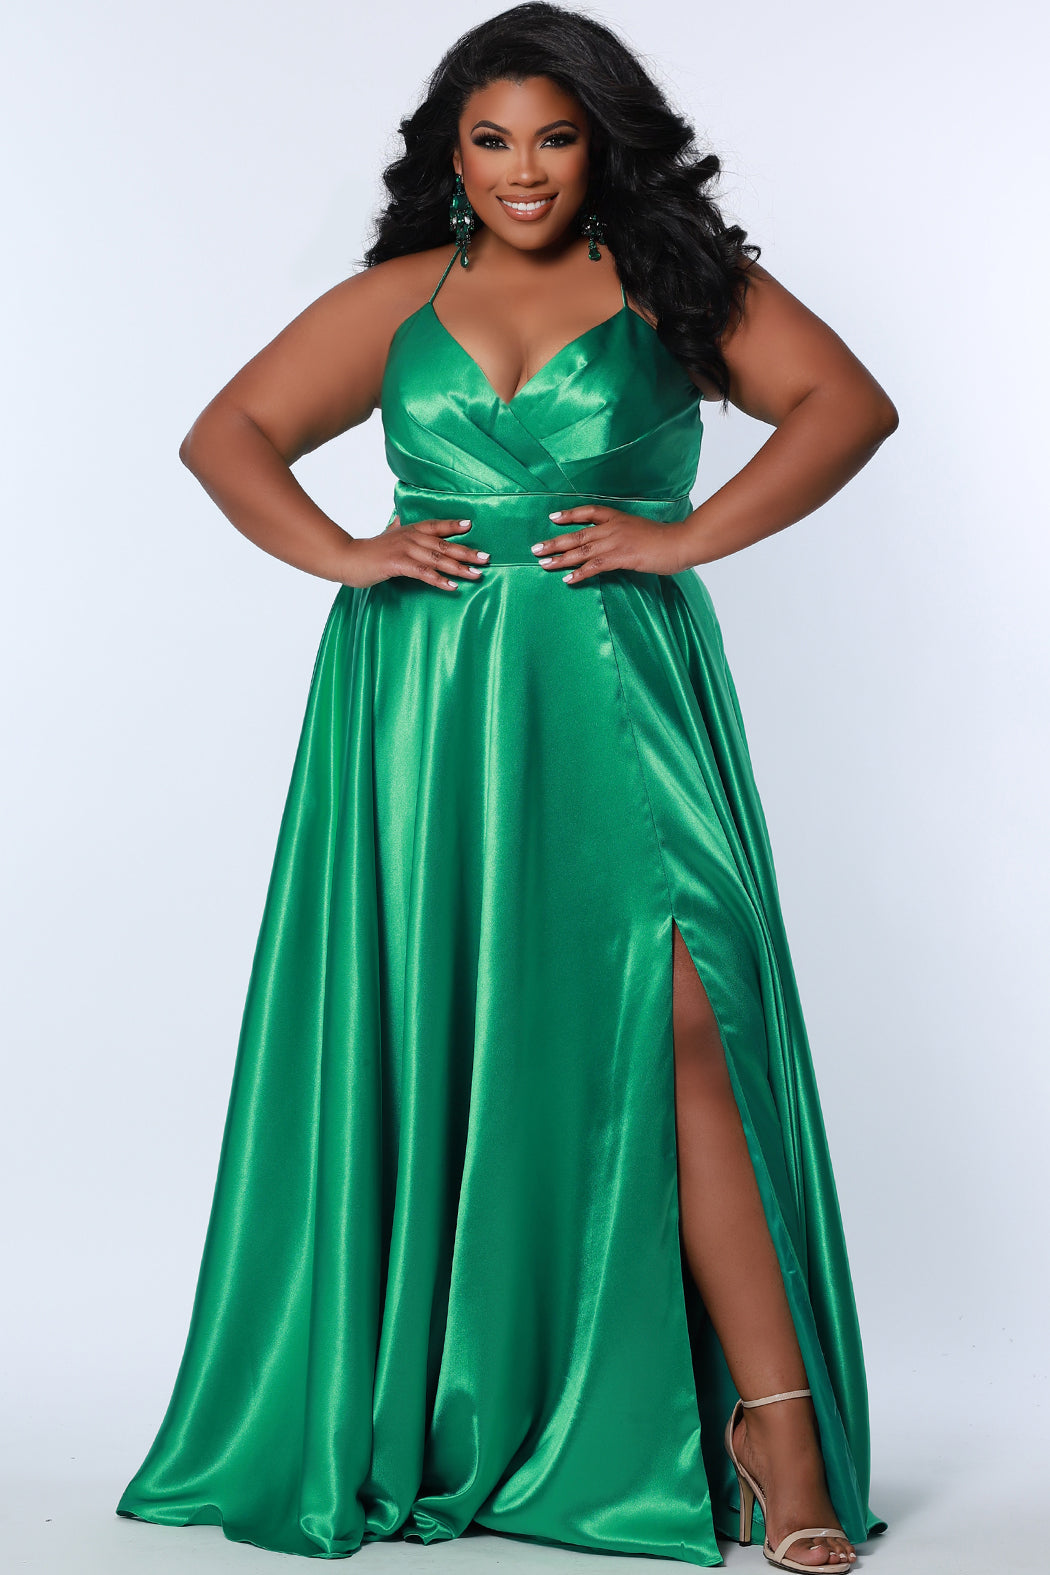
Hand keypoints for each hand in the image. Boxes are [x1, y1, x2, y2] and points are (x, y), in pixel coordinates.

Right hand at [342, 514, 489, 590]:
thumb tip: (397, 517)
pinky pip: (423, 572)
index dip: (452, 525)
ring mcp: (404, 550)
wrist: (346, 558)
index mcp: (409, 530)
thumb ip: (394, 527)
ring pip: (437, 558)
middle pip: (443, 544)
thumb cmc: (367, 551)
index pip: (435, 525)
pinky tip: (451, 586)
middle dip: (466, 551)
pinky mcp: (397, 564)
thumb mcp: (384, 536)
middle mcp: (410, 537)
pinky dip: (438, 579)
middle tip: (486, 558)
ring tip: (476, 575)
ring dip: (459, 568)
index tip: (470, 524)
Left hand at [530, 506, 694, 581]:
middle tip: (535, 549)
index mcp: (617, 517)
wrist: (680, 542)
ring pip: (582, 550)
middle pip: (577, 534)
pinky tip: (567, 579)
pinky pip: (595, 566)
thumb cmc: (664, 538)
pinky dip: (580, 573)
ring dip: (561, 559)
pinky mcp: (621, 557)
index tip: (552, 518)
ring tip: (544, 565)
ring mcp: (616, 542)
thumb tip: (610, 542)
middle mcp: (612, 527)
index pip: (588, 512)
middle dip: (554, 542)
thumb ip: (623, 533)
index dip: (569, 515)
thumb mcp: (639, 529)